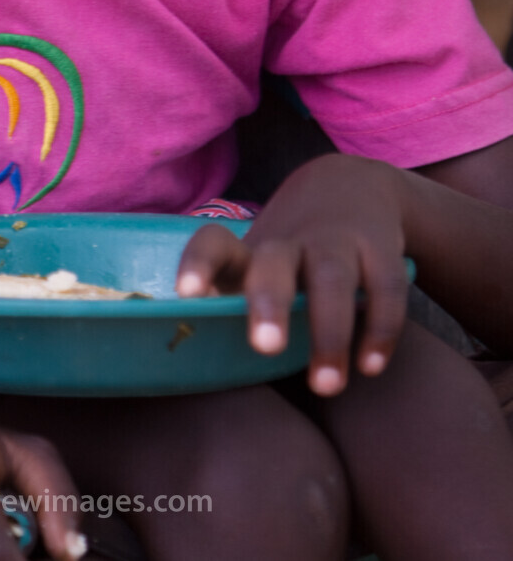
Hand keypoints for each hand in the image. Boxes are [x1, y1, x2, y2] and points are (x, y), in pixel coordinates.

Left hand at [175, 155, 411, 396]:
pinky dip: (380, 328)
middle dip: (269, 301)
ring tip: (327, 385)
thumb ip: (241, 310)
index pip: (213, 243)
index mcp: (251, 250)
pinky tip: (370, 366)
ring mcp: (336, 240)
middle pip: (275, 263)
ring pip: (332, 277)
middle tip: (265, 346)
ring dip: (330, 332)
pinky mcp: (379, 246)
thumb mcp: (261, 270)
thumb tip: (205, 372)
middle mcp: (290, 242)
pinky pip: (385, 286)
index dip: (198, 264)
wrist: (352, 185)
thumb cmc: (292, 256)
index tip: (186, 295)